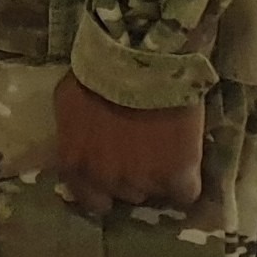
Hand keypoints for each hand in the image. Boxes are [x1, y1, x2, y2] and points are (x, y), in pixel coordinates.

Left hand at [52, 73, 206, 216]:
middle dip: (132, 176)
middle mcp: (106, 180)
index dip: (104, 192)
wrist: (142, 58)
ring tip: (166, 150)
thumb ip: (73, 134)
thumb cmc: (99, 71)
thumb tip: (80, 147)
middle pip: (125, 193)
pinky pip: (185, 194)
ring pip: (154, 192)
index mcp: (76, 164)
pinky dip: (187, 181)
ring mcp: (143, 181)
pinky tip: (188, 163)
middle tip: (143, 152)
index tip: (115, 181)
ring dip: (159, 176)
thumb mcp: (68, 102)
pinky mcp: (177, 176)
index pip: (90, 198)